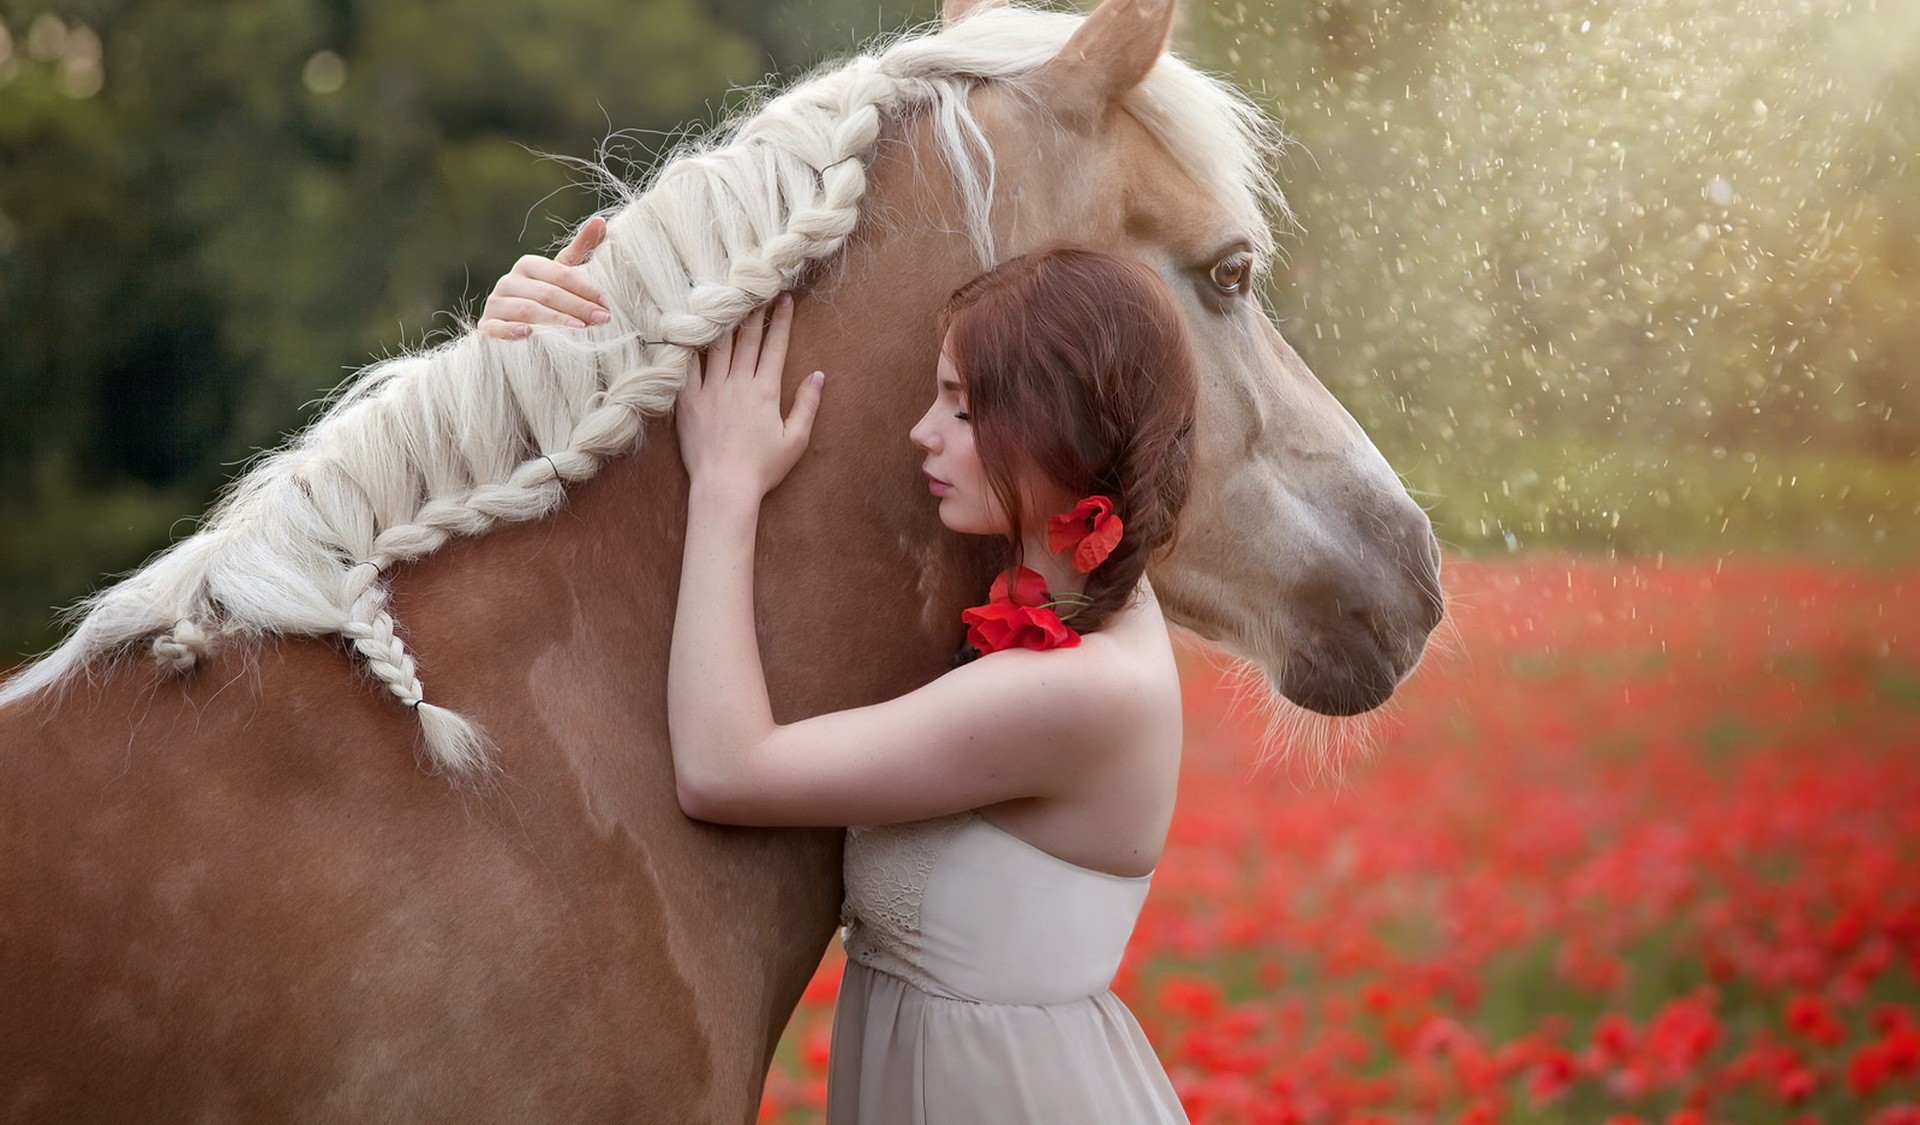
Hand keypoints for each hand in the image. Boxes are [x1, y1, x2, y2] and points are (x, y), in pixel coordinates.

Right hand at [476, 216, 610, 338]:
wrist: (515, 330)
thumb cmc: (545, 301)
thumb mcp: (563, 277)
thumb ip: (581, 251)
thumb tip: (601, 221)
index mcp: (528, 265)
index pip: (560, 274)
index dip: (585, 288)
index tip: (607, 304)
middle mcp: (509, 281)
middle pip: (546, 293)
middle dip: (577, 306)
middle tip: (602, 319)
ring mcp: (496, 304)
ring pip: (527, 309)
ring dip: (555, 320)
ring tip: (580, 328)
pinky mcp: (487, 327)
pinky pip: (498, 327)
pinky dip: (512, 330)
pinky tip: (529, 333)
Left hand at [676, 295, 823, 497]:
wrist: (724, 487)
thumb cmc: (763, 468)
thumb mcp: (796, 439)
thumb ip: (808, 405)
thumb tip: (819, 375)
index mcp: (765, 391)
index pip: (775, 347)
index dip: (781, 321)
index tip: (784, 300)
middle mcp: (738, 384)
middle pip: (746, 339)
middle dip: (755, 312)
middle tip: (756, 290)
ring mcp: (711, 390)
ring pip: (718, 346)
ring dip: (724, 321)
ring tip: (726, 300)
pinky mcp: (688, 400)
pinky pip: (687, 366)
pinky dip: (690, 346)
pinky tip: (691, 329)